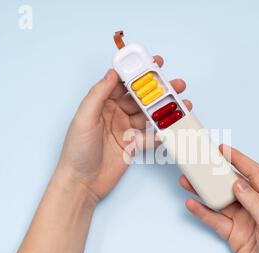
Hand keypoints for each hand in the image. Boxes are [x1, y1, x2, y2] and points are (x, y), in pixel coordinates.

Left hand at [56, 55, 191, 200]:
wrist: (81, 183)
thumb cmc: (76, 151)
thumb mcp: (84, 118)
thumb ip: (99, 94)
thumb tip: (113, 73)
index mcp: (102, 104)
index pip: (123, 83)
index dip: (139, 73)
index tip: (154, 63)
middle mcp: (115, 114)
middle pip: (141, 98)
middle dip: (159, 90)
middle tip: (176, 84)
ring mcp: (126, 130)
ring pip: (150, 116)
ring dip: (165, 110)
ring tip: (182, 103)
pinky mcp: (134, 146)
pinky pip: (152, 136)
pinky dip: (164, 132)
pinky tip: (176, 127)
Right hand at [180, 145, 258, 252]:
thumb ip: (255, 203)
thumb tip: (238, 183)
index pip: (254, 174)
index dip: (239, 159)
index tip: (224, 150)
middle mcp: (256, 208)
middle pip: (233, 185)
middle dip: (216, 174)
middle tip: (200, 164)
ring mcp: (244, 221)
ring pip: (221, 201)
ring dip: (205, 192)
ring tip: (188, 182)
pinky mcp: (233, 234)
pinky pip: (215, 220)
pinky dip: (203, 212)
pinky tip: (193, 204)